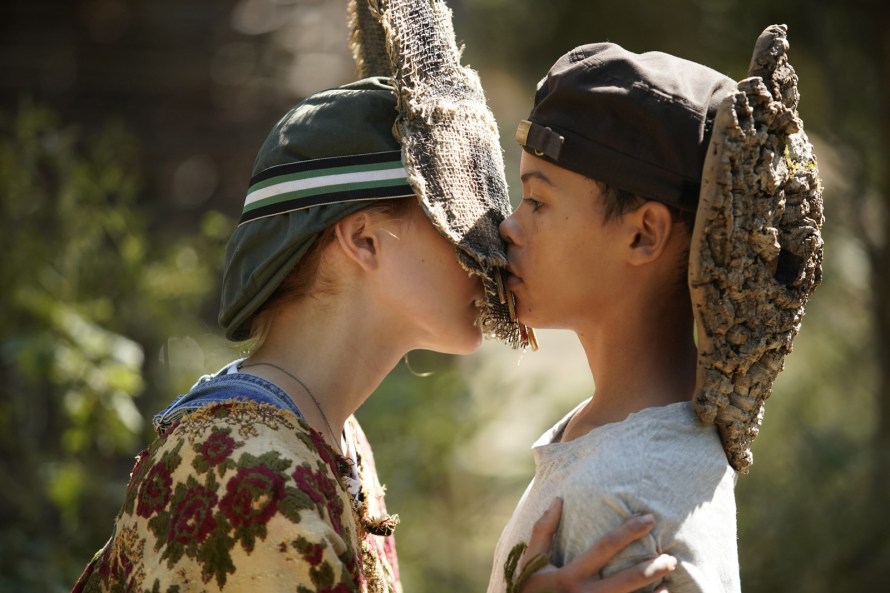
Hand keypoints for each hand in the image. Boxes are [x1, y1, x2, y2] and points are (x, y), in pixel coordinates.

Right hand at [519, 498, 675, 592]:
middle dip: (651, 569)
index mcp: (569, 575)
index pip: (604, 548)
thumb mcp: (531, 562)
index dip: (628, 532)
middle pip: (625, 580)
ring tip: (670, 580)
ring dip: (653, 592)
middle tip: (671, 559)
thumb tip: (558, 500)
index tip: (648, 519)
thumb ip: (543, 532)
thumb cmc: (529, 591)